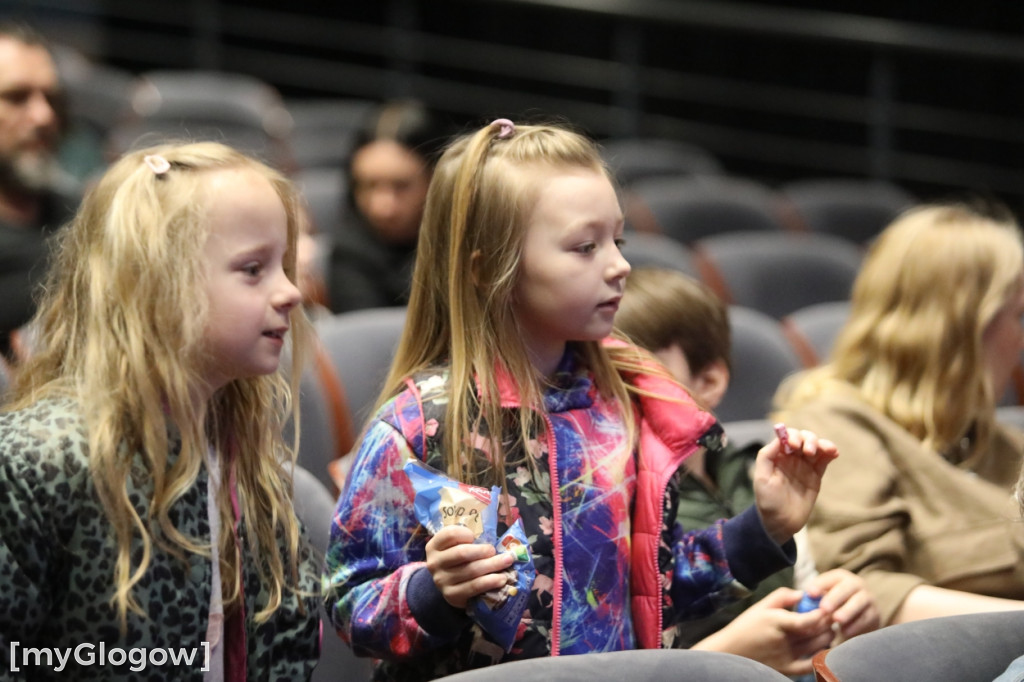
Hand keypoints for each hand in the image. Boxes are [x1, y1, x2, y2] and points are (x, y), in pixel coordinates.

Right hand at [424, 525, 515, 609]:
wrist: (450, 585)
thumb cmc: (459, 560)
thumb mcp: (457, 546)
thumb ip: (470, 540)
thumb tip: (499, 538)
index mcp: (434, 546)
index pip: (449, 534)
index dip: (465, 533)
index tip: (475, 536)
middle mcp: (434, 563)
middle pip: (462, 553)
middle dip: (483, 550)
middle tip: (495, 551)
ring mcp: (441, 580)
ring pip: (471, 570)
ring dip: (492, 565)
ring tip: (506, 562)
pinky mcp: (452, 595)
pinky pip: (474, 586)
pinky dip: (490, 581)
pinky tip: (501, 578)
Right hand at [693, 587, 833, 675]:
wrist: (731, 651)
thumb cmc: (745, 626)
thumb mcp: (760, 606)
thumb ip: (782, 596)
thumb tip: (803, 594)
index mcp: (775, 622)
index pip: (806, 621)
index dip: (820, 615)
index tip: (827, 607)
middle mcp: (782, 641)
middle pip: (814, 633)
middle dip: (828, 623)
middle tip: (833, 615)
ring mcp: (785, 656)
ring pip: (816, 647)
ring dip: (827, 637)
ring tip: (830, 629)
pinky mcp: (786, 669)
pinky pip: (810, 665)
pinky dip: (821, 656)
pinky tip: (826, 648)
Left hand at [752, 427, 837, 543]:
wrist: (781, 522)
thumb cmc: (768, 500)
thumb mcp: (761, 478)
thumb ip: (767, 456)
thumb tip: (780, 439)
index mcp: (777, 455)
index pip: (787, 437)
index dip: (793, 436)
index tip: (794, 445)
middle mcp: (791, 457)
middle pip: (803, 438)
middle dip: (808, 439)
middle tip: (809, 451)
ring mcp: (805, 465)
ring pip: (816, 446)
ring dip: (821, 444)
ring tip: (826, 450)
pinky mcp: (816, 475)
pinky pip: (824, 460)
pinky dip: (830, 452)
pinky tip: (833, 452)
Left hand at [809, 569, 879, 639]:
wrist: (859, 617)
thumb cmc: (835, 605)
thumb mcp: (825, 596)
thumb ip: (815, 597)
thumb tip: (802, 599)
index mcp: (841, 577)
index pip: (830, 578)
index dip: (820, 584)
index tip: (809, 593)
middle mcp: (857, 584)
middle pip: (847, 587)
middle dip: (834, 597)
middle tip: (824, 608)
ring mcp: (868, 598)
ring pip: (859, 602)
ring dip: (847, 611)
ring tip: (836, 619)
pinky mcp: (875, 614)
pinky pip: (866, 618)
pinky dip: (856, 625)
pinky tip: (845, 631)